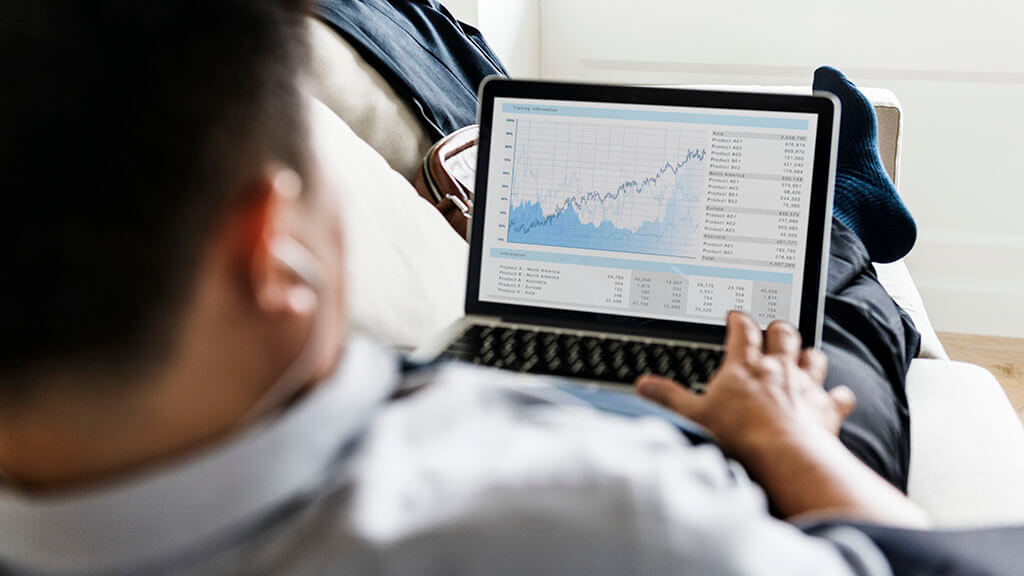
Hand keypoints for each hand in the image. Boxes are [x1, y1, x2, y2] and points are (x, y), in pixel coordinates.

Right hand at [635, 311, 855, 459]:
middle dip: (779, 329)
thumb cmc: (739, 435)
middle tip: (774, 329)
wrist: (783, 456)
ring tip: (805, 355)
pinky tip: (839, 396)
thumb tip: (643, 384)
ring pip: (813, 357)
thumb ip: (669, 397)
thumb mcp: (693, 416)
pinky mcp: (826, 409)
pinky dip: (840, 395)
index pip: (743, 330)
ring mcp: (806, 386)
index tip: (737, 316)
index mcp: (745, 365)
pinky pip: (840, 395)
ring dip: (809, 355)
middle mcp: (779, 368)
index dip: (740, 320)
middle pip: (784, 334)